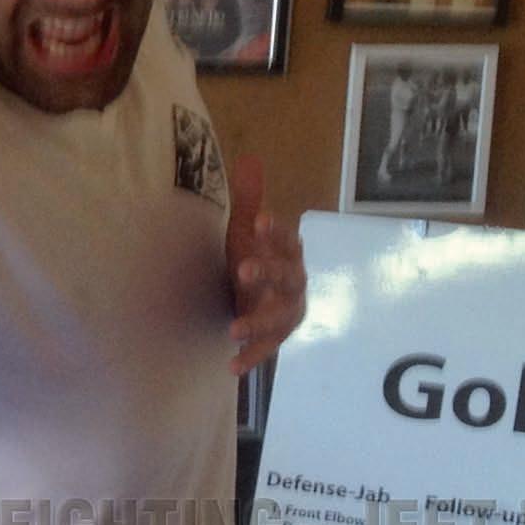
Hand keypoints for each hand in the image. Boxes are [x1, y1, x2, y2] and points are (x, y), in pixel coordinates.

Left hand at [225, 155, 306, 376]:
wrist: (258, 299)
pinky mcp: (274, 338)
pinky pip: (266, 350)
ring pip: (279, 319)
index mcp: (290, 255)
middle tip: (243, 268)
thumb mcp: (246, 232)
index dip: (276, 231)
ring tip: (233, 328)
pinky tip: (231, 366)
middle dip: (269, 272)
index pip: (288, 240)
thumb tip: (250, 159)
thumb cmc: (254, 258)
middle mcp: (294, 284)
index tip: (259, 220)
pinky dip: (250, 358)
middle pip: (287, 278)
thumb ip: (249, 199)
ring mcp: (287, 313)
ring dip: (258, 323)